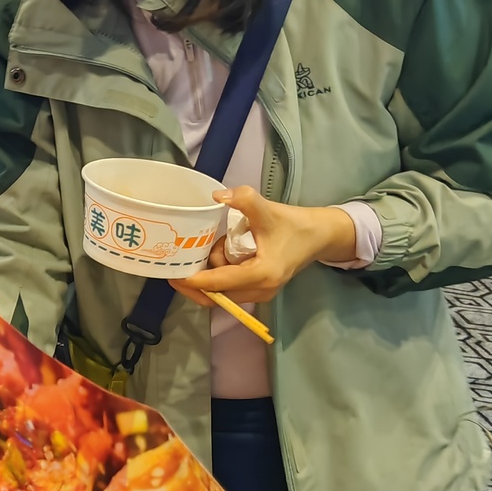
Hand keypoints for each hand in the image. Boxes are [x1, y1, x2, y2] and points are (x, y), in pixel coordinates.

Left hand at [174, 186, 358, 306]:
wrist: (317, 236)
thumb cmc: (292, 224)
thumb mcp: (267, 209)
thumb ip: (243, 199)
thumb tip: (216, 196)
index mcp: (262, 274)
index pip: (221, 283)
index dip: (195, 280)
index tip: (174, 274)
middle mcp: (261, 290)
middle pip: (218, 293)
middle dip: (200, 277)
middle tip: (184, 258)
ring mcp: (261, 294)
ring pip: (222, 292)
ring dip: (211, 273)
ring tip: (217, 245)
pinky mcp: (260, 290)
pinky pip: (230, 288)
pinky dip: (220, 275)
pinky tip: (223, 252)